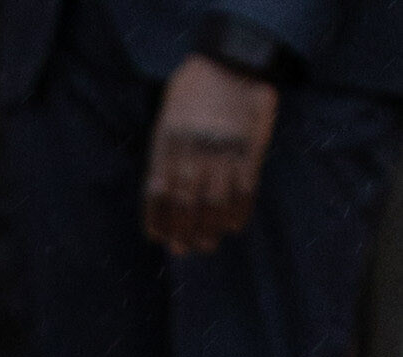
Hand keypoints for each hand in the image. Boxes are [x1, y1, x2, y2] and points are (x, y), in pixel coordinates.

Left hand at [144, 53, 277, 253]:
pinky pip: (244, 190)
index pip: (157, 193)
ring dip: (210, 229)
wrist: (233, 58)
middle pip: (185, 204)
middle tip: (187, 248)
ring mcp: (223, 150)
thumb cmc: (195, 90)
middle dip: (184, 233)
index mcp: (168, 141)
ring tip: (209, 242)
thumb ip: (164, 153)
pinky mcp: (249, 148)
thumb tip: (161, 198)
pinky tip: (233, 225)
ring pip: (214, 203)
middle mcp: (194, 149)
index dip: (158, 221)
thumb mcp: (168, 117)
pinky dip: (238, 212)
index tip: (161, 238)